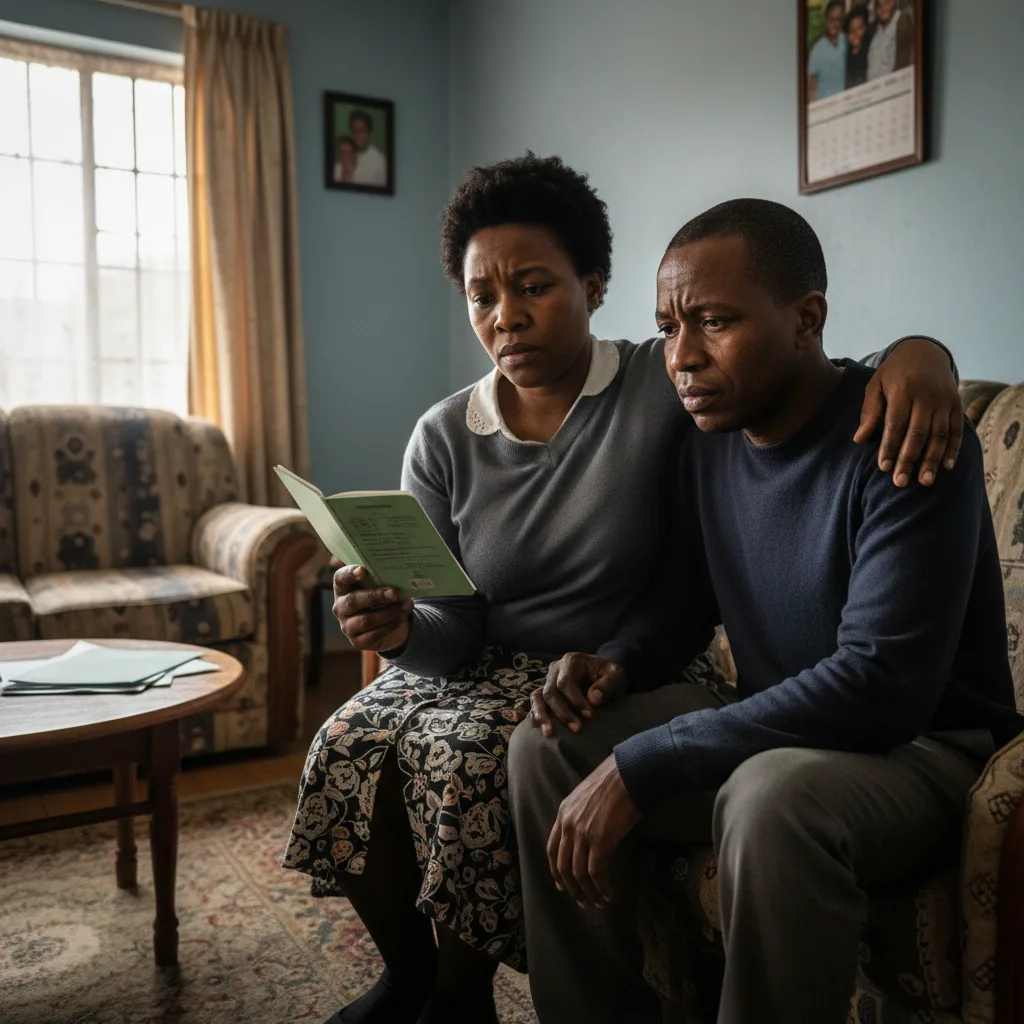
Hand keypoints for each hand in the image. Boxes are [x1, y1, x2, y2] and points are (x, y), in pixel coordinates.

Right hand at [332, 562, 412, 651]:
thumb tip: (398, 575)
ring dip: (390, 612)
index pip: (340, 578)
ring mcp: (347, 626)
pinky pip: (374, 634)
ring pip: (366, 620)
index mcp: (343, 589)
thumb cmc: (382, 598)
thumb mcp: (380, 586)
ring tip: (407, 605)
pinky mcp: (357, 641)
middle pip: (353, 601)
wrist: (388, 624)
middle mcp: (340, 607)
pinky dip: (391, 625)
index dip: (349, 573)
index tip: (364, 570)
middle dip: (376, 596)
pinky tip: (401, 618)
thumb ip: (381, 579)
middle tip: (395, 592)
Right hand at [530, 654, 628, 735]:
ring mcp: (549, 680)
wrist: (605, 677)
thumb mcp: (616, 676)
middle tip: (578, 728)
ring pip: (538, 697)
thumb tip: (593, 698)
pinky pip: (535, 703)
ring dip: (543, 715)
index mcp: (572, 661)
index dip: (576, 700)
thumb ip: (607, 684)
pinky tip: (542, 729)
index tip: (590, 715)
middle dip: (563, 712)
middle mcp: (556, 669)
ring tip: (549, 733)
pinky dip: (536, 715)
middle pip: (551, 691)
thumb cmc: (610, 676)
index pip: (566, 682)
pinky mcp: (546, 692)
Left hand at [547, 754, 639, 909]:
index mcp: (563, 813)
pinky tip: (609, 894)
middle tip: (582, 901)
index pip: (552, 849)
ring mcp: (582, 833)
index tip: (562, 886)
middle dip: (572, 888)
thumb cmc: (614, 781)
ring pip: (578, 873)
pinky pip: (596, 872)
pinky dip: (602, 887)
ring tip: (599, 902)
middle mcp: (568, 825)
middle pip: (562, 866)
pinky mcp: (600, 841)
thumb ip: (581, 816)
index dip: (556, 871)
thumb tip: (587, 837)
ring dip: (589, 892)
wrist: (629, 773)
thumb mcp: (587, 797)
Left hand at [854, 338, 962, 486]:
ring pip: (939, 434)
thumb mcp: (876, 385)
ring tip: (924, 481)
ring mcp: (945, 400)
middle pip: (918, 433)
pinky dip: (953, 449)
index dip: (889, 447)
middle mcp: (927, 395)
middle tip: (900, 482)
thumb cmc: (893, 374)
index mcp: (903, 389)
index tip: (883, 468)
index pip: (896, 423)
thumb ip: (870, 412)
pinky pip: (956, 430)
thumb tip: (859, 440)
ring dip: (932, 460)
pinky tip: (947, 467)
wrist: (924, 352)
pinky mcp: (957, 404)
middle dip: (908, 459)